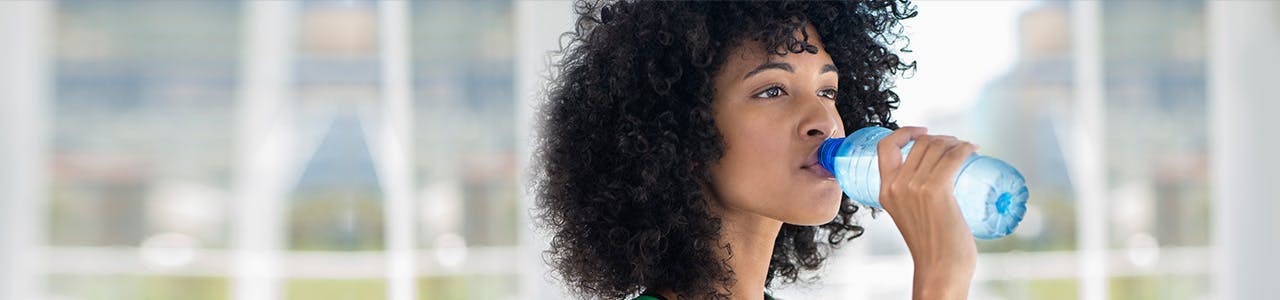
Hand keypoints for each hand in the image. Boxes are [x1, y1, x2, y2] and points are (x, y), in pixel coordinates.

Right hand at [876, 126, 978, 299]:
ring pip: (938, 147)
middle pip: (920, 144)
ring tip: (967, 150)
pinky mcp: (937, 189)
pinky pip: (953, 157)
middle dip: (942, 139)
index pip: (886, 146)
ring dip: (956, 142)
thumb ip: (910, 197)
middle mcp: (896, 185)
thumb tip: (930, 177)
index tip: (922, 132)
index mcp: (884, 190)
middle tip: (957, 148)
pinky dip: (966, 149)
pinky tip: (973, 150)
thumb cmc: (931, 246)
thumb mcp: (908, 214)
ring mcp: (915, 186)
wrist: (940, 267)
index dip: (905, 132)